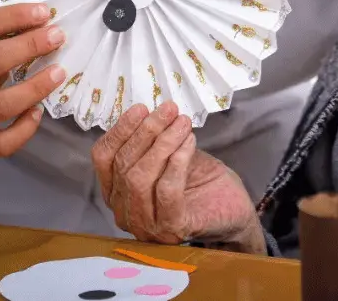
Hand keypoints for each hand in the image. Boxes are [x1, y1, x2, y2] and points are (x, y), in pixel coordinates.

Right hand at [0, 3, 66, 158]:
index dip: (13, 17)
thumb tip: (39, 24)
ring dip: (35, 87)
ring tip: (59, 73)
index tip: (43, 12)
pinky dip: (25, 128)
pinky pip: (2, 143)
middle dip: (29, 46)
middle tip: (57, 36)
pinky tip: (38, 111)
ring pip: (0, 105)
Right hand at [91, 103, 264, 254]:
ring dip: (162, 143)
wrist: (233, 210)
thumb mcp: (172, 154)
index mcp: (118, 193)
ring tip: (182, 122)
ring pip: (140, 178)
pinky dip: (177, 162)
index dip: (120, 130)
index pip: (103, 159)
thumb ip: (155, 140)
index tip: (141, 108)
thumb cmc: (201, 182)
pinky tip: (189, 142)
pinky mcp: (172, 228)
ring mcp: (147, 225)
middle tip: (168, 110)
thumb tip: (152, 111)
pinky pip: (166, 191)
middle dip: (146, 131)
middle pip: (123, 166)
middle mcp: (125, 213)